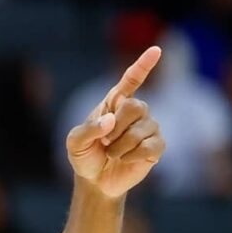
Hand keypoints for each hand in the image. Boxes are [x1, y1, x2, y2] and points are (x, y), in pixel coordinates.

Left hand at [66, 46, 165, 198]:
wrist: (95, 181)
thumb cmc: (85, 156)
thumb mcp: (75, 142)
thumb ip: (88, 129)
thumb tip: (110, 121)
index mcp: (115, 102)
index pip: (131, 79)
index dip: (143, 65)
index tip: (156, 51)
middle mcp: (135, 111)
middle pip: (136, 106)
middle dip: (117, 127)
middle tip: (105, 142)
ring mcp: (148, 127)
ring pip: (142, 129)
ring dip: (121, 146)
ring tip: (112, 154)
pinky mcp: (156, 147)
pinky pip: (150, 146)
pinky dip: (133, 156)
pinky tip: (126, 159)